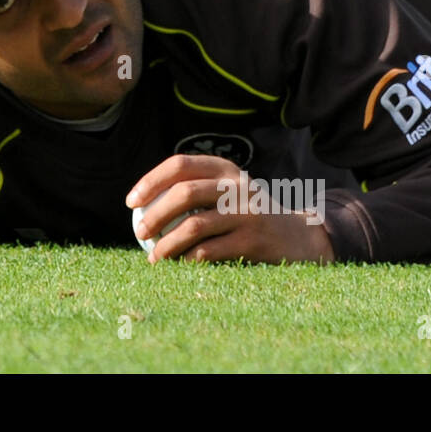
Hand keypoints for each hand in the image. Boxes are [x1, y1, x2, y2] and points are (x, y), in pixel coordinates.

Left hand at [126, 154, 334, 263]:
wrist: (299, 238)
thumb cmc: (248, 216)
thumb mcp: (228, 192)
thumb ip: (195, 189)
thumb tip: (141, 202)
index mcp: (225, 169)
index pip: (180, 165)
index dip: (150, 181)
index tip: (131, 202)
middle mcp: (237, 186)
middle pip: (184, 192)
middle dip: (155, 214)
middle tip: (140, 231)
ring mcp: (247, 213)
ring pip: (194, 225)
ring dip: (167, 244)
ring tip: (154, 257)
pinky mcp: (254, 240)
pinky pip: (210, 251)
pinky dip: (188, 260)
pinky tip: (178, 266)